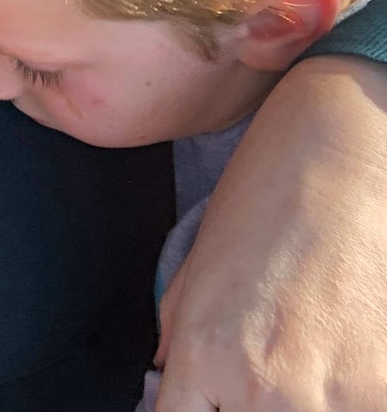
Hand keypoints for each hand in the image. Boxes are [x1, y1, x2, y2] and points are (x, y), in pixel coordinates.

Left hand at [155, 57, 386, 410]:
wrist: (348, 149)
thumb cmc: (268, 191)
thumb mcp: (202, 259)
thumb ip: (179, 333)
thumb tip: (168, 377)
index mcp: (202, 354)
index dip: (190, 410)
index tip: (204, 398)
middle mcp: (262, 390)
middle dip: (248, 400)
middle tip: (268, 349)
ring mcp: (331, 397)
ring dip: (302, 397)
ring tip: (309, 335)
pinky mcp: (385, 390)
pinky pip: (355, 407)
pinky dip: (350, 387)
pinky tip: (348, 339)